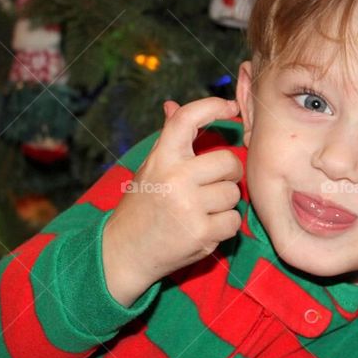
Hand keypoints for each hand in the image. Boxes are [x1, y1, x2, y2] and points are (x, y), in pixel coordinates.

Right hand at [102, 97, 242, 305]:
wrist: (124, 253)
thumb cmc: (141, 206)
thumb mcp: (150, 168)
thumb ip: (167, 139)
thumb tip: (172, 105)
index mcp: (162, 158)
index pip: (188, 119)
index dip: (213, 106)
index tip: (231, 108)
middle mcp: (175, 179)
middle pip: (229, 162)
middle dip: (228, 173)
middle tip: (212, 183)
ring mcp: (189, 208)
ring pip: (233, 194)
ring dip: (224, 203)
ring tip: (201, 210)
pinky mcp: (202, 235)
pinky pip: (234, 221)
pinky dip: (224, 226)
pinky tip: (203, 227)